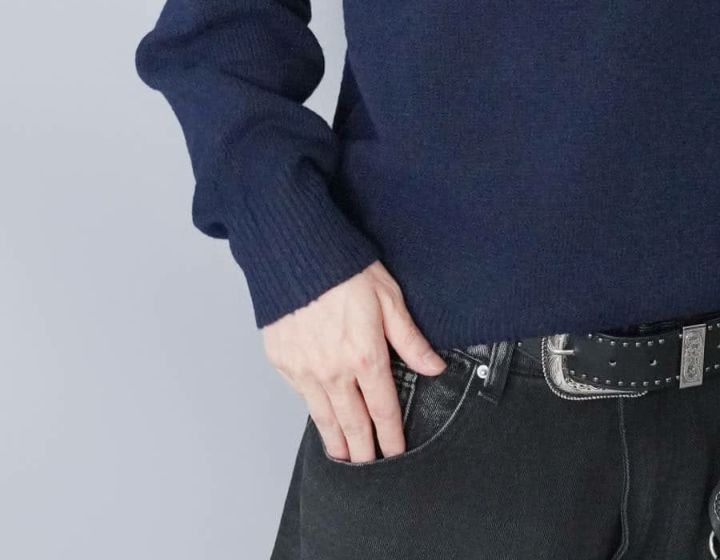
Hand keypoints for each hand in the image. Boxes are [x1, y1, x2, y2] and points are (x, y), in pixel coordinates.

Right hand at [261, 260, 446, 462]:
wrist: (296, 254)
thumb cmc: (345, 270)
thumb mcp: (390, 299)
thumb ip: (410, 339)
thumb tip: (435, 366)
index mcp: (366, 356)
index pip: (383, 408)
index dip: (392, 435)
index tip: (396, 453)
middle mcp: (335, 371)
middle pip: (353, 422)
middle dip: (364, 449)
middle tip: (370, 467)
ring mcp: (306, 370)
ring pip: (324, 417)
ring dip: (337, 441)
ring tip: (344, 457)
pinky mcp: (284, 363)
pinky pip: (302, 396)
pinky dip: (314, 411)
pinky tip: (321, 417)